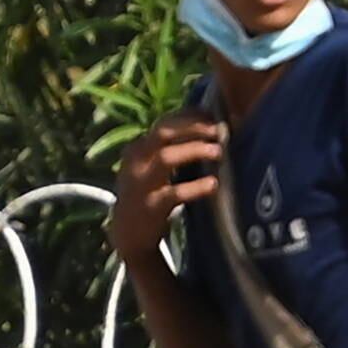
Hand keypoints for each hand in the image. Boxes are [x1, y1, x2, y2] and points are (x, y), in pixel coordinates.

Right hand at [109, 110, 224, 263]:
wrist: (128, 231)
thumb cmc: (149, 193)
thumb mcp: (152, 167)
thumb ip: (171, 148)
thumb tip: (210, 127)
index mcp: (139, 147)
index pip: (165, 123)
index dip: (191, 117)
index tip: (216, 116)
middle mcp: (136, 160)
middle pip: (163, 132)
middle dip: (193, 128)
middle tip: (220, 130)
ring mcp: (141, 182)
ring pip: (166, 157)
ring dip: (193, 150)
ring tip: (218, 151)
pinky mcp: (150, 205)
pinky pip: (174, 193)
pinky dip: (195, 187)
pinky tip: (213, 184)